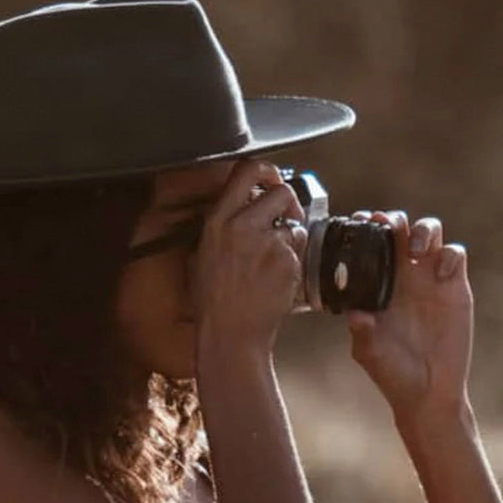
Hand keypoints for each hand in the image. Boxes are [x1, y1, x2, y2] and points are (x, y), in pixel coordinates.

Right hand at [192, 159, 307, 355]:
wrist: (230, 333)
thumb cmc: (214, 301)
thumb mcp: (203, 254)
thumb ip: (222, 226)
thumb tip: (240, 207)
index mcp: (218, 221)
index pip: (245, 170)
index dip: (266, 170)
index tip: (271, 179)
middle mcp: (242, 226)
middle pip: (281, 192)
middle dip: (288, 204)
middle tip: (286, 218)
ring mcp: (268, 244)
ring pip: (294, 224)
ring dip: (290, 237)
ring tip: (274, 260)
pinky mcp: (287, 263)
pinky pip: (299, 250)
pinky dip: (294, 261)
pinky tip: (277, 278)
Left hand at [343, 210, 472, 419]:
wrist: (427, 393)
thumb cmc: (393, 373)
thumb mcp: (370, 352)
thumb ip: (362, 332)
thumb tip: (354, 314)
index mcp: (379, 284)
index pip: (372, 243)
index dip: (366, 228)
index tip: (358, 223)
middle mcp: (404, 276)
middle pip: (402, 228)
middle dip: (394, 220)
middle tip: (386, 227)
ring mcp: (431, 280)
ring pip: (431, 232)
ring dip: (423, 230)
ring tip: (415, 250)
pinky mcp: (456, 289)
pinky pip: (455, 255)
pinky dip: (449, 255)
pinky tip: (440, 274)